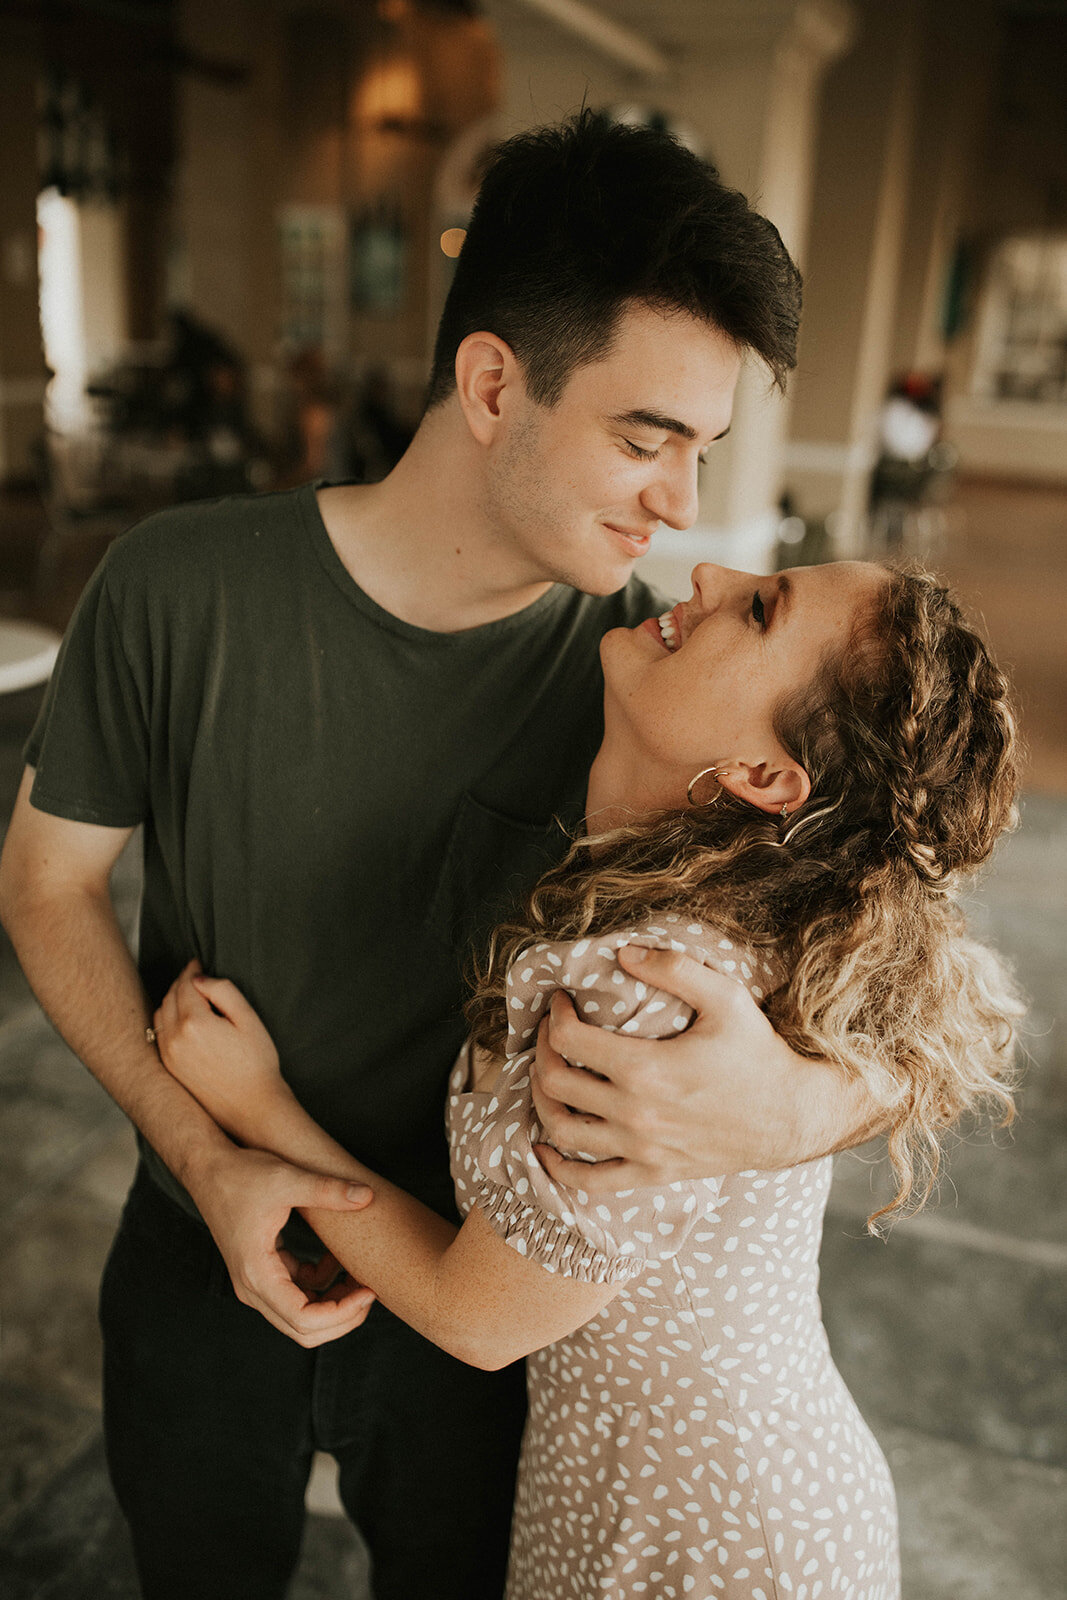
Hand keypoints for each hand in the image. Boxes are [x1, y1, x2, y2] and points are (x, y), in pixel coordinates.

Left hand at [154, 961, 286, 1143]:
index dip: (191, 970)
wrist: (251, 1108)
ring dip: (171, 1000)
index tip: (197, 962)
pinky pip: (159, 1034)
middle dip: (181, 983)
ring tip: (190, 995)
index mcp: (194, 1023)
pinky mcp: (169, 1069)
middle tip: (195, 976)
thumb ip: (224, 991)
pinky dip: (166, 1020)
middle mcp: (174, 1038)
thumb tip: (199, 979)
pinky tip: (182, 1019)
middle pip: (170, 997)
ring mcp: (168, 1055)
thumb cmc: (257, 1063)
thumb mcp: (248, 1020)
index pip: (185, 985)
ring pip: (160, 1015)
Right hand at [188, 1141, 376, 1346]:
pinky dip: (320, 1284)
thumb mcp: (288, 1179)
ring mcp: (255, 1282)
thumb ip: (329, 1190)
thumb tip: (367, 1196)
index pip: (303, 1319)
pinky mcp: (262, 1271)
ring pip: (300, 1316)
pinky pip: (296, 1294)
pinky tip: (335, 1259)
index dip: (342, 1314)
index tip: (369, 1291)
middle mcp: (252, 1287)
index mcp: (257, 1273)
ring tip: (361, 1277)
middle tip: (371, 1291)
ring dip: (333, 1303)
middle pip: (303, 1330)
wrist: (209, 1167)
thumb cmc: (242, 1174)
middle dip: (342, 1317)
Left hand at [530, 945, 844, 1191]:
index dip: (554, 1016)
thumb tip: (622, 952)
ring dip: (541, 1099)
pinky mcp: (653, 1173)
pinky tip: (544, 1149)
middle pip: (556, 1083)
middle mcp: (635, 1114)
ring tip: (547, 1074)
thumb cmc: (760, 1053)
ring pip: (562, 1130)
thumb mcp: (725, 998)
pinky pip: (591, 1182)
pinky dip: (558, 1168)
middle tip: (550, 1031)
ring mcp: (641, 1150)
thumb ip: (673, 968)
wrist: (794, 1115)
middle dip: (541, 1051)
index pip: (568, 1041)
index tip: (561, 1002)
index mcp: (645, 1069)